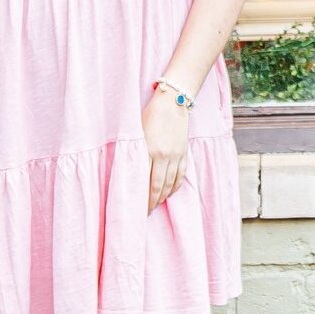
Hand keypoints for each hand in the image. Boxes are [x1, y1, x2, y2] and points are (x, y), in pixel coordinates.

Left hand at [142, 86, 189, 213]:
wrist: (173, 101)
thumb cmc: (150, 114)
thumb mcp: (137, 133)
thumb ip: (136, 152)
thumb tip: (131, 171)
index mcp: (150, 151)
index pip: (146, 182)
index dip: (143, 198)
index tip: (138, 208)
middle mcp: (164, 155)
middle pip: (159, 186)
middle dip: (152, 202)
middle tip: (146, 212)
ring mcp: (176, 155)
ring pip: (171, 183)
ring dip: (164, 196)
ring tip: (157, 204)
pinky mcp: (184, 152)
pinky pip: (181, 174)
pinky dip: (176, 186)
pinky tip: (170, 192)